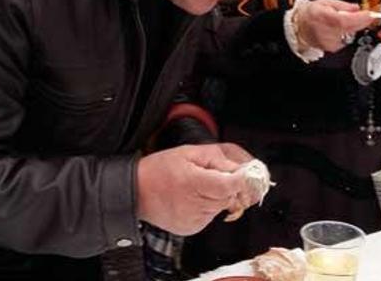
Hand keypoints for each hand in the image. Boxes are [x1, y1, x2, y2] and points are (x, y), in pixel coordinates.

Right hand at [135, 143, 254, 234]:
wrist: (135, 192)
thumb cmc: (159, 169)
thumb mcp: (189, 152)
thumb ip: (218, 159)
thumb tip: (241, 168)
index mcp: (194, 182)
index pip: (231, 185)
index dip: (242, 178)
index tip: (245, 172)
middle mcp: (195, 205)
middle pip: (230, 196)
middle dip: (230, 185)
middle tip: (215, 175)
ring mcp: (194, 219)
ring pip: (223, 207)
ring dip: (219, 196)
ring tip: (199, 186)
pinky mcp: (192, 228)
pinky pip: (211, 216)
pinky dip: (208, 206)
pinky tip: (193, 198)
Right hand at [294, 0, 374, 52]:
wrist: (299, 27)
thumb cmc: (310, 14)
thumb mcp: (326, 2)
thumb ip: (343, 5)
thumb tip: (357, 8)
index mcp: (326, 17)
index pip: (348, 20)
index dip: (362, 18)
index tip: (371, 14)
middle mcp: (328, 31)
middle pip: (353, 28)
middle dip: (361, 21)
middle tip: (364, 15)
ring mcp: (330, 41)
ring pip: (350, 34)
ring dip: (351, 27)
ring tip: (340, 21)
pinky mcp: (332, 47)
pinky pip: (345, 39)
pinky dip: (345, 34)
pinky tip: (337, 29)